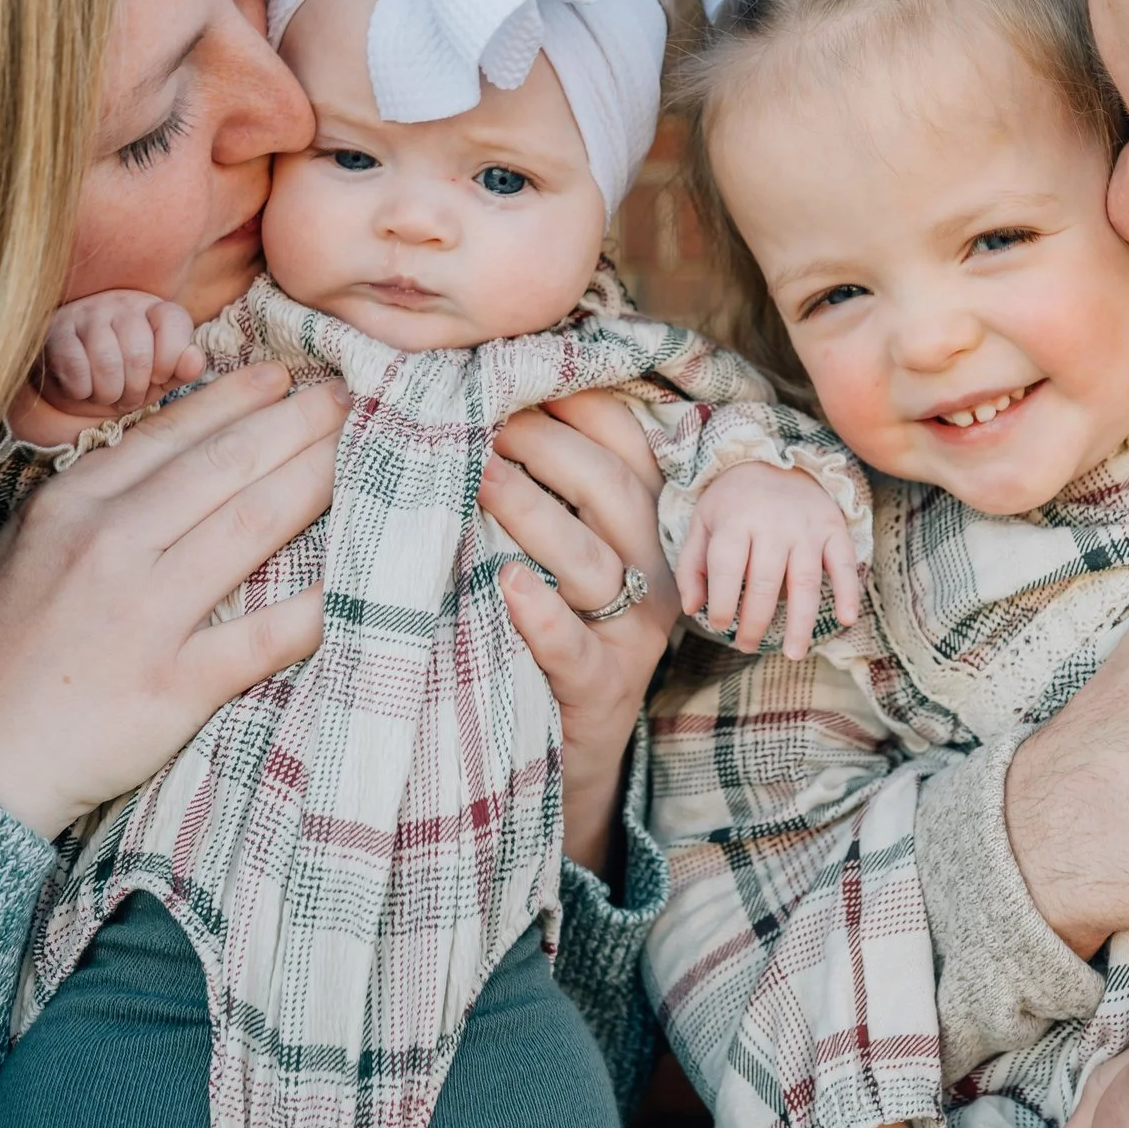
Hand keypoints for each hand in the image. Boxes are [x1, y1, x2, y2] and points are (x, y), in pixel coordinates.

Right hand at [0, 363, 345, 835]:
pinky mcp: (171, 685)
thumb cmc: (1, 650)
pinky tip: (361, 579)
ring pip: (252, 526)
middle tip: (347, 400)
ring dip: (318, 482)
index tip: (284, 377)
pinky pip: (264, 636)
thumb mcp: (32, 550)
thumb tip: (183, 461)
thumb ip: (100, 504)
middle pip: (226, 466)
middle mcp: (110, 546)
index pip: (173, 434)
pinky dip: (319, 605)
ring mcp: (142, 615)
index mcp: (74, 506)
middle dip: (297, 424)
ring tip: (362, 459)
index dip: (238, 400)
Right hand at [11, 289, 205, 444]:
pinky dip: (81, 390)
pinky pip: (74, 367)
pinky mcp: (56, 330)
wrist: (76, 381)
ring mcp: (87, 312)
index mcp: (154, 308)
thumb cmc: (126, 376)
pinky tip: (82, 388)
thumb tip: (194, 361)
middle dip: (135, 389)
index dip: (169, 362)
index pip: (174, 324)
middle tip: (127, 396)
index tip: (158, 377)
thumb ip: (183, 369)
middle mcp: (122, 303)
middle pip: (139, 353)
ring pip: (106, 362)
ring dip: (108, 393)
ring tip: (107, 394)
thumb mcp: (161, 376)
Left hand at [480, 392, 679, 874]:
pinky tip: (504, 584)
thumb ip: (543, 488)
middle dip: (546, 443)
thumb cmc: (551, 634)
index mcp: (645, 528)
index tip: (516, 369)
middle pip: (611, 490)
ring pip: (592, 560)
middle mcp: (652, 572)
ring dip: (531, 512)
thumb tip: (484, 399)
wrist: (572, 758)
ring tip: (476, 476)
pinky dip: (540, 616)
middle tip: (478, 417)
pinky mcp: (599, 690)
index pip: (625, 445)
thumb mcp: (561, 556)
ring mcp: (630, 634)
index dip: (577, 400)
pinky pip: (573, 648)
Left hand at [676, 460, 861, 657]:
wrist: (773, 458)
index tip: (721, 626)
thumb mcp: (702, 522)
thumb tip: (692, 609)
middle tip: (747, 645)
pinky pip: (845, 563)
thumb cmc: (732, 501)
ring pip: (805, 581)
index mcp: (736, 521)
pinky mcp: (833, 528)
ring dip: (801, 622)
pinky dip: (848, 591)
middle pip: (765, 584)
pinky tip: (846, 619)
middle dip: (755, 622)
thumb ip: (692, 565)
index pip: (728, 571)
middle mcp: (773, 524)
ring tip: (793, 653)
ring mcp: (807, 527)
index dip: (723, 605)